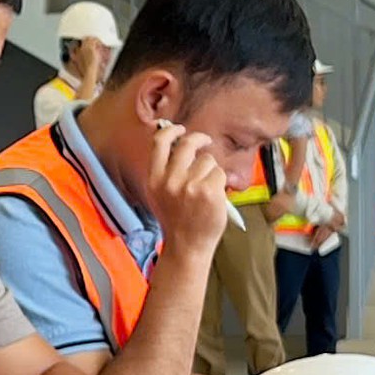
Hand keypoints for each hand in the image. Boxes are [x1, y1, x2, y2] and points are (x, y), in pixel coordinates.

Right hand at [142, 121, 230, 251]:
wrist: (186, 245)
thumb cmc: (177, 219)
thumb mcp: (159, 194)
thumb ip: (166, 171)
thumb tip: (181, 145)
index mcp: (154, 179)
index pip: (159, 143)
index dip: (171, 131)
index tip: (179, 129)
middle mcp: (169, 180)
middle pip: (187, 144)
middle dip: (200, 139)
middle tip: (205, 142)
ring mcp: (189, 185)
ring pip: (207, 160)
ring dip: (211, 170)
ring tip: (206, 188)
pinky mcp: (209, 191)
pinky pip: (219, 173)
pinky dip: (220, 182)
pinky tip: (214, 196)